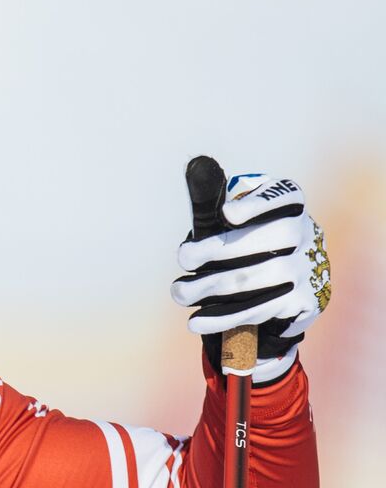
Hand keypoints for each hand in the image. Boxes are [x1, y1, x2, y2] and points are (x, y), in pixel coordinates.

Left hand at [172, 174, 330, 383]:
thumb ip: (214, 198)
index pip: (283, 196)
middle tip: (184, 259)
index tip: (226, 213)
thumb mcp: (230, 220)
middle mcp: (306, 233)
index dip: (257, 204)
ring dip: (213, 286)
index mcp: (290, 205)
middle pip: (272, 239)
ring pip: (261, 277)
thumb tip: (196, 166)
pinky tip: (196, 320)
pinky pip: (262, 309)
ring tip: (179, 292)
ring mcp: (308, 268)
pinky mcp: (304, 301)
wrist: (281, 290)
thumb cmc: (243, 243)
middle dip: (221, 249)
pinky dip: (225, 316)